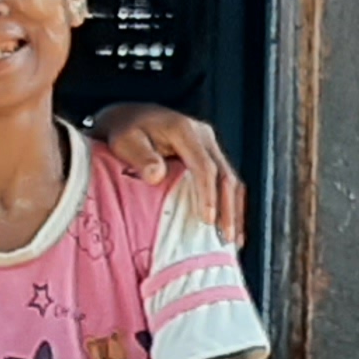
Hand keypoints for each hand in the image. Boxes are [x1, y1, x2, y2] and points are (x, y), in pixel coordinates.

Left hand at [90, 104, 247, 248]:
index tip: (207, 220)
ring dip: (234, 210)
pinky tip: (230, 226)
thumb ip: (140, 157)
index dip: (208, 195)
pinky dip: (231, 204)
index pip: (204, 166)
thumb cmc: (124, 132)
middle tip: (227, 238)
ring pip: (231, 179)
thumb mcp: (125, 141)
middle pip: (225, 174)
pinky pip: (226, 180)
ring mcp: (209, 144)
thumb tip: (156, 175)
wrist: (129, 119)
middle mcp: (202, 135)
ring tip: (234, 239)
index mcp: (183, 130)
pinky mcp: (210, 154)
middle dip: (228, 208)